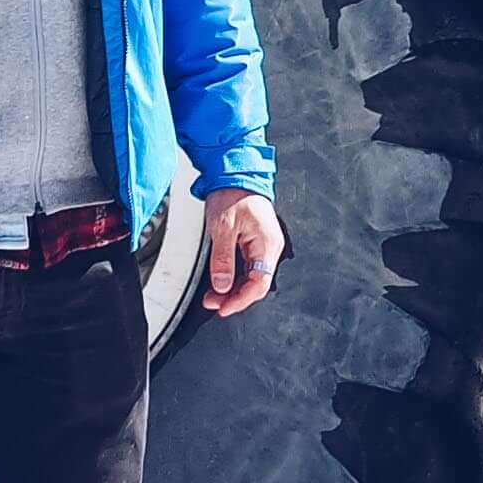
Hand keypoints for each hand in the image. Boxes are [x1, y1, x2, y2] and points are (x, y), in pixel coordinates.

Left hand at [201, 190, 283, 318]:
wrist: (235, 173)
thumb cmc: (232, 193)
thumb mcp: (223, 228)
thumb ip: (222, 259)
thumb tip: (222, 285)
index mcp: (267, 244)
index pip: (258, 284)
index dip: (240, 300)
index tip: (223, 308)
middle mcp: (270, 246)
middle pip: (256, 283)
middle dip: (234, 297)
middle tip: (213, 303)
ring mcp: (264, 244)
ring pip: (251, 276)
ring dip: (233, 288)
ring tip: (213, 294)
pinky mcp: (256, 242)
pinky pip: (248, 266)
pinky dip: (234, 276)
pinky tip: (221, 280)